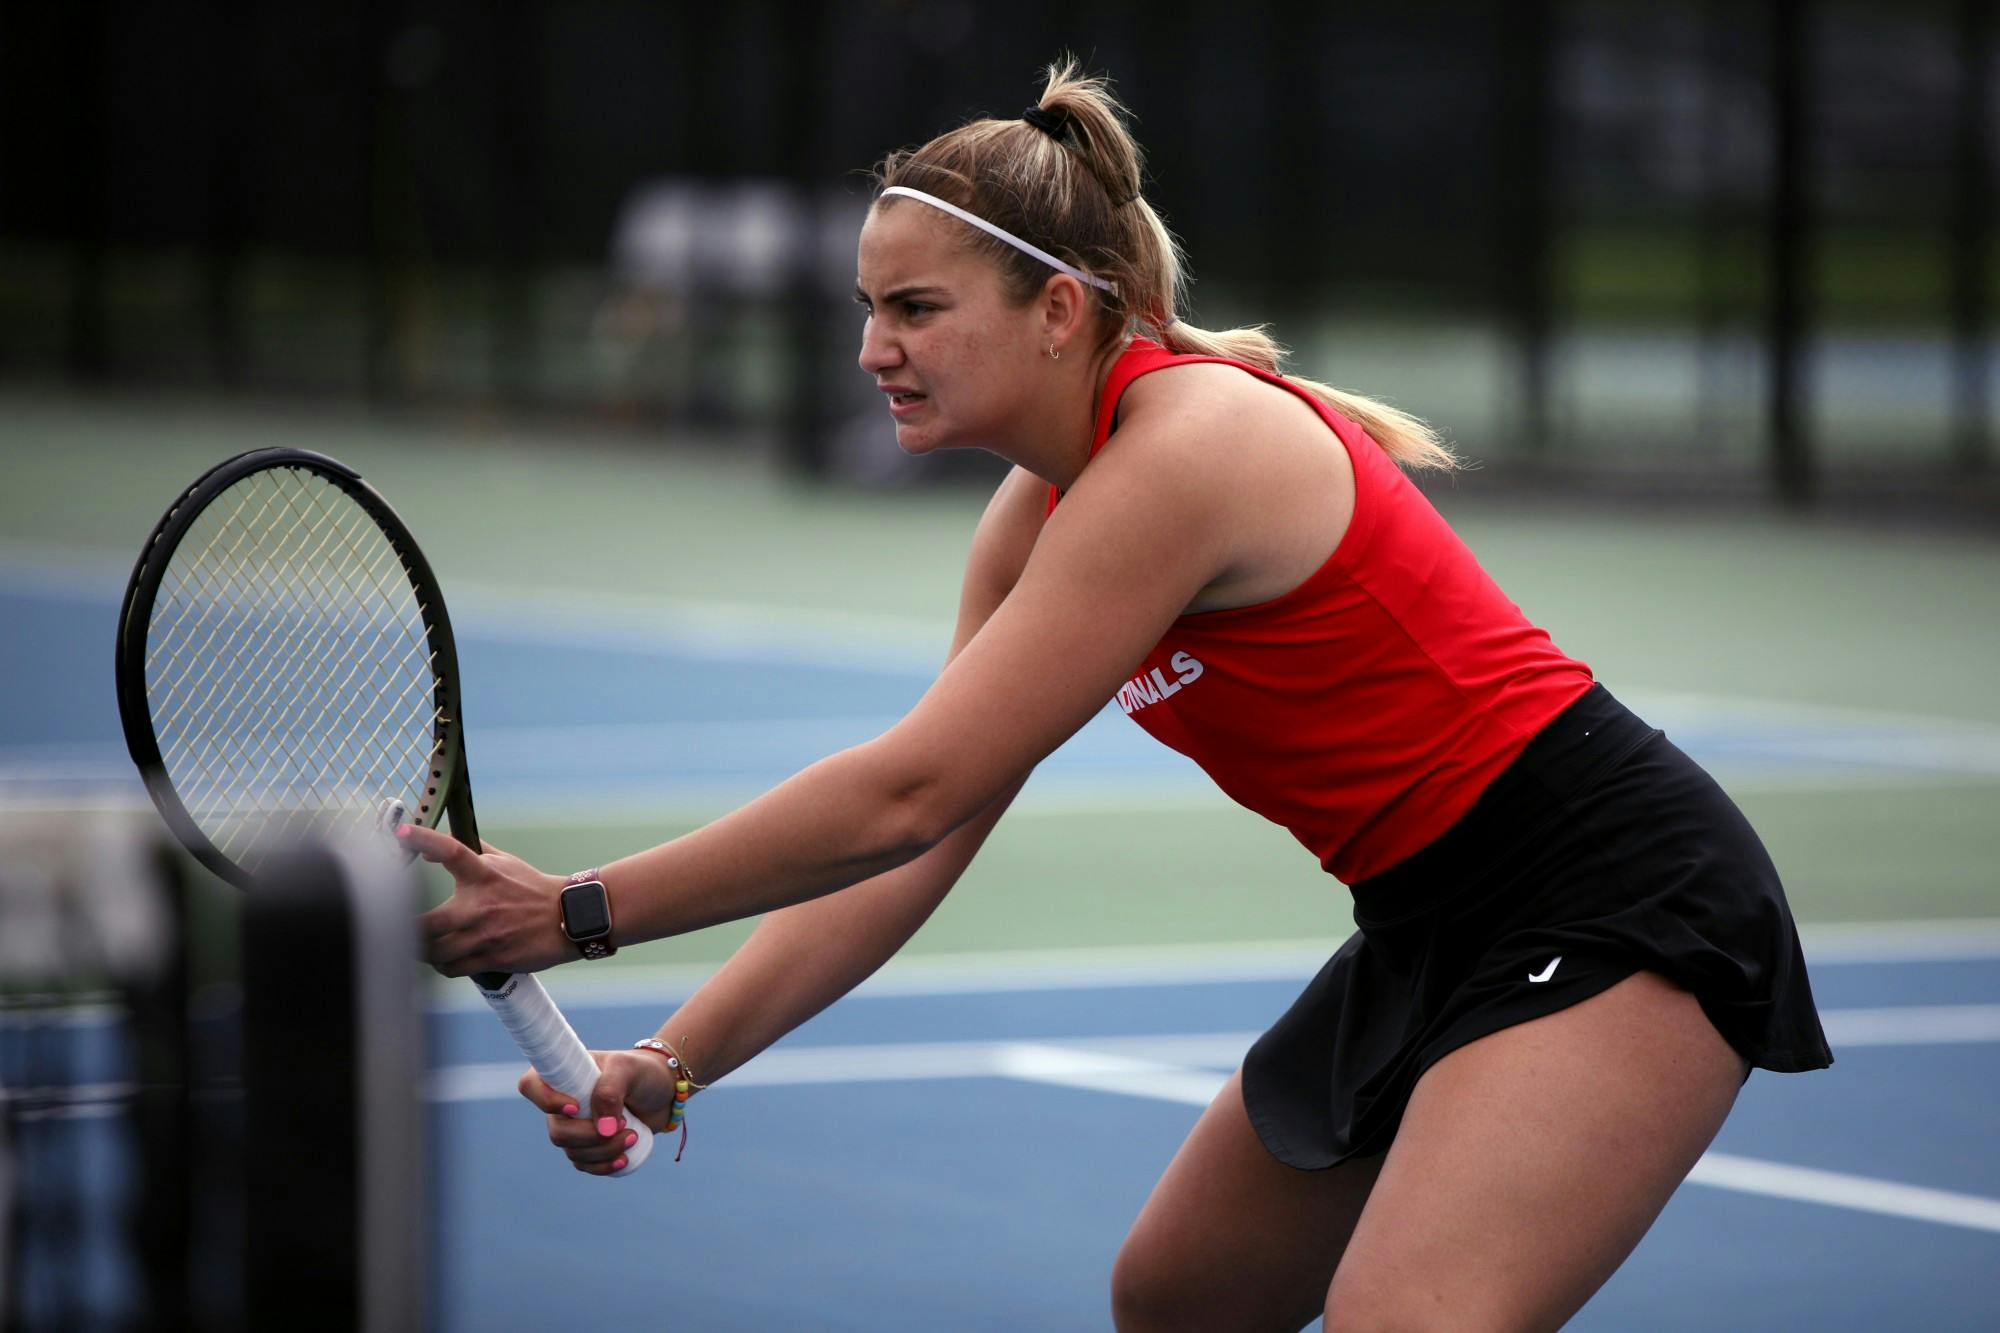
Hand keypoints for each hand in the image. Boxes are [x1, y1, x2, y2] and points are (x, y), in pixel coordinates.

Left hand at [403, 824, 574, 976]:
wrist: (570, 918)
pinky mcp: (493, 957)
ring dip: (423, 951)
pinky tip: (444, 959)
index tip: (401, 832)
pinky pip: (453, 969)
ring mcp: (486, 935)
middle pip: (427, 924)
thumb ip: (470, 850)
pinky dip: (443, 966)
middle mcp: (482, 905)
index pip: (451, 851)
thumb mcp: (505, 862)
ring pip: (435, 953)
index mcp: (484, 874)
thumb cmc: (532, 889)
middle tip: (395, 929)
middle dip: (405, 930)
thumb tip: (431, 847)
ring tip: (421, 946)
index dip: (425, 840)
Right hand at [518, 1048, 681, 1175]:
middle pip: (557, 1132)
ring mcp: (575, 1126)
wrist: (663, 1091)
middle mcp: (562, 1102)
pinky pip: (585, 1165)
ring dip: (604, 1151)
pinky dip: (604, 1166)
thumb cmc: (641, 1072)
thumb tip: (601, 1128)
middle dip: (591, 1136)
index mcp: (563, 1074)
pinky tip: (624, 1159)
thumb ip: (610, 1090)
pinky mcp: (590, 1145)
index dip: (546, 1102)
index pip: (531, 1086)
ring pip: (574, 1152)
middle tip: (623, 1124)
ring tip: (633, 1136)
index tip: (576, 1108)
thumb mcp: (627, 1068)